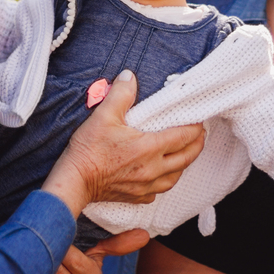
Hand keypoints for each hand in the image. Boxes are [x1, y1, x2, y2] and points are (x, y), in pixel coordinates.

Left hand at [39, 230, 149, 273]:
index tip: (59, 237)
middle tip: (44, 244)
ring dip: (38, 266)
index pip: (76, 262)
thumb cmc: (77, 255)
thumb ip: (117, 244)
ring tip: (37, 255)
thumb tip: (145, 235)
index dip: (64, 249)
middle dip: (49, 256)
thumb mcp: (96, 248)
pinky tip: (32, 270)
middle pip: (59, 273)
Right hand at [41, 70, 205, 216]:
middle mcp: (153, 169)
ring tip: (185, 153)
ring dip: (184, 164)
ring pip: (176, 176)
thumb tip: (129, 76)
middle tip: (200, 134)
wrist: (74, 181)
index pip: (183, 137)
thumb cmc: (88, 149)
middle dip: (196, 144)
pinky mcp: (137, 197)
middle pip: (186, 158)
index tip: (199, 120)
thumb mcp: (104, 115)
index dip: (195, 128)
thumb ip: (121, 94)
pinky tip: (162, 174)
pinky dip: (165, 180)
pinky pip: (159, 190)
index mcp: (149, 148)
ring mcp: (146, 186)